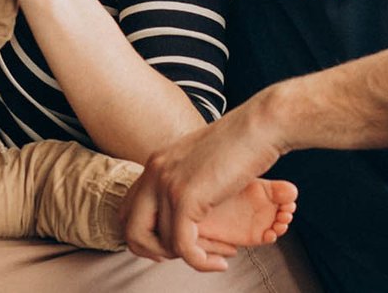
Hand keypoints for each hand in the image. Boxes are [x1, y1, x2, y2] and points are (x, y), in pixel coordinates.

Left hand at [123, 97, 288, 271]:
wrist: (261, 125)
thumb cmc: (242, 142)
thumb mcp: (201, 158)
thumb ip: (185, 177)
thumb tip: (184, 201)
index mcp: (156, 162)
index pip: (126, 209)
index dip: (144, 235)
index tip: (171, 244)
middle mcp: (155, 171)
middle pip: (130, 229)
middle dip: (154, 252)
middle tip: (185, 256)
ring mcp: (168, 184)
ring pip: (161, 242)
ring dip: (188, 258)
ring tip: (215, 256)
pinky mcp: (187, 198)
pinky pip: (183, 247)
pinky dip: (200, 262)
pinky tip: (219, 262)